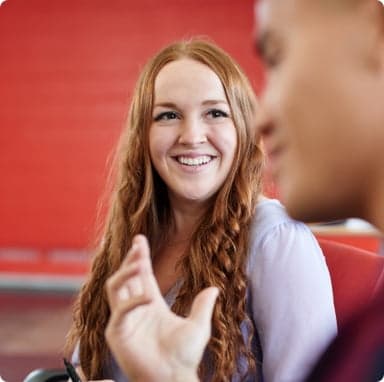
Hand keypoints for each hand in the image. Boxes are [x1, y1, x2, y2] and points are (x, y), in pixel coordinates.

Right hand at [105, 235, 217, 381]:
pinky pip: (120, 310)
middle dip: (131, 258)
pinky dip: (132, 301)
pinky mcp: (117, 333)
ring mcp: (125, 319)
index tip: (140, 239)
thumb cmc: (185, 357)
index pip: (142, 274)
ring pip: (116, 286)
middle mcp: (136, 308)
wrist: (175, 379)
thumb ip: (202, 305)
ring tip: (139, 261)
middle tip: (139, 244)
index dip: (140, 257)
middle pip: (127, 275)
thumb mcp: (199, 326)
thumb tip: (214, 288)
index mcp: (151, 303)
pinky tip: (147, 296)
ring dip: (125, 272)